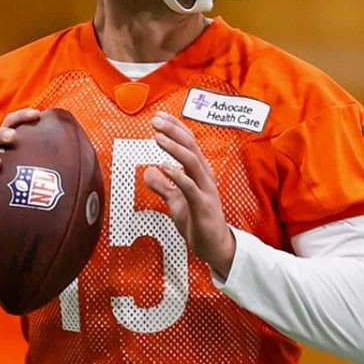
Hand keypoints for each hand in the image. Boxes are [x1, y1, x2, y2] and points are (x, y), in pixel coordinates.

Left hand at [143, 111, 235, 277]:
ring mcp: (205, 190)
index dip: (175, 128)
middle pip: (191, 147)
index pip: (189, 144)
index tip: (160, 117)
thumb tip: (148, 172)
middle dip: (173, 131)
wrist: (215, 246)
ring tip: (158, 137)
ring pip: (192, 162)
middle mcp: (204, 177)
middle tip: (156, 120)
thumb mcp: (177, 202)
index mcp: (200, 173)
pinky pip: (190, 186)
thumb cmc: (199, 223)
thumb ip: (163, 186)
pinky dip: (177, 175)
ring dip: (174, 148)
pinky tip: (164, 167)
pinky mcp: (202, 205)